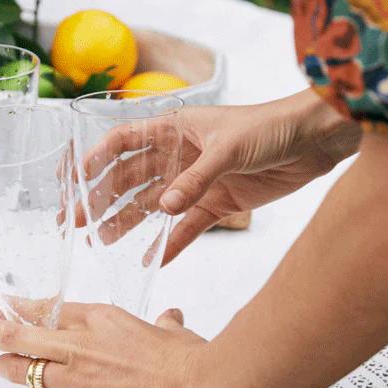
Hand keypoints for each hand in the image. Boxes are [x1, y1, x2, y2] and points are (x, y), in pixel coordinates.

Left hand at [0, 304, 218, 387]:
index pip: (49, 309)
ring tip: (1, 367)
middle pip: (24, 336)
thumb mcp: (175, 333)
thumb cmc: (191, 361)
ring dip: (8, 368)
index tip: (5, 309)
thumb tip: (171, 318)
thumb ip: (166, 325)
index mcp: (102, 319)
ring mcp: (79, 381)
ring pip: (23, 370)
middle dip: (2, 335)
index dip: (20, 309)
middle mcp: (82, 346)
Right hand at [79, 89, 359, 263]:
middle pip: (130, 178)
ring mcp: (196, 180)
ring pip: (152, 205)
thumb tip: (163, 208)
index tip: (72, 180)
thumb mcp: (228, 149)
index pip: (124, 140)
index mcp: (175, 128)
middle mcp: (179, 154)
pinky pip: (187, 227)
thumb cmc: (270, 127)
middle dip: (102, 199)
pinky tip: (150, 260)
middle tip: (76, 223)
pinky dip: (170, 243)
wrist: (315, 141)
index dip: (96, 158)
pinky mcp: (218, 203)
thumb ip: (195, 179)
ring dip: (127, 223)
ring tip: (101, 243)